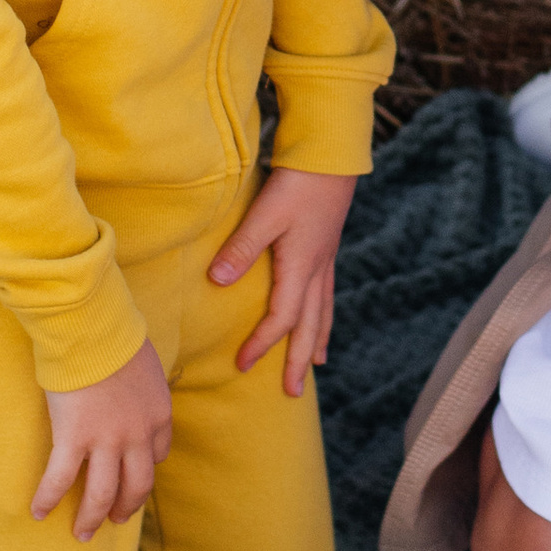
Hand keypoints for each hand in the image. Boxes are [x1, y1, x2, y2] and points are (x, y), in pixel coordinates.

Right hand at [33, 337, 173, 543]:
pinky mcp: (74, 439)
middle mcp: (138, 435)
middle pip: (138, 485)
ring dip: (91, 518)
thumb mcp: (145, 363)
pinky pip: (60, 480)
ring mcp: (107, 441)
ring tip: (82, 534)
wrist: (93, 330)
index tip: (135, 477)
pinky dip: (47, 499)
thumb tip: (133, 386)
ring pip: (103, 494)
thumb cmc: (115, 336)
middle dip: (127, 508)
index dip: (146, 469)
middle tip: (116, 521)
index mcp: (158, 414)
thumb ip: (142, 384)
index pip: (159, 454)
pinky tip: (38, 513)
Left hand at [208, 167, 353, 395]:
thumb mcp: (266, 214)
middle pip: (309, 326)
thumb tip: (218, 282)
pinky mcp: (327, 248)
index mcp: (301, 267)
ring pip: (323, 312)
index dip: (262, 343)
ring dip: (316, 341)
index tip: (242, 364)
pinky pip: (327, 294)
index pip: (281, 318)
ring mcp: (325, 260)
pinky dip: (325, 315)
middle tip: (292, 392)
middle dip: (298, 360)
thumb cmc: (298, 183)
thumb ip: (242, 248)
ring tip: (316, 365)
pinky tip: (322, 315)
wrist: (332, 157)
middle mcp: (317, 270)